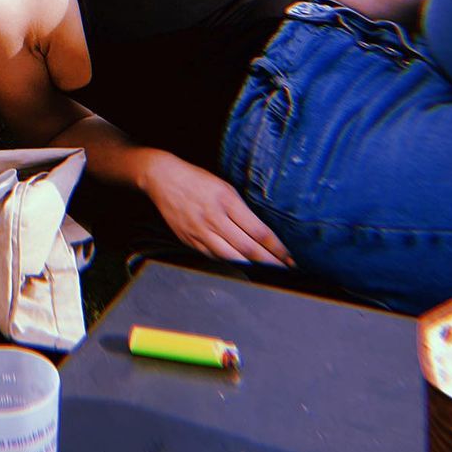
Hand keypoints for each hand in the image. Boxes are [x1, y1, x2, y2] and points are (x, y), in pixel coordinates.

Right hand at [139, 151, 293, 266]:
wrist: (162, 178)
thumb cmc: (196, 179)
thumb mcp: (223, 187)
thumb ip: (241, 210)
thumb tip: (260, 233)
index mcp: (226, 200)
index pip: (258, 231)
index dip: (276, 248)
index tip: (289, 257)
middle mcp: (214, 217)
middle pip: (248, 248)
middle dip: (270, 262)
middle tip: (286, 270)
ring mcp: (200, 231)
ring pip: (231, 257)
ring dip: (253, 268)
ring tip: (268, 274)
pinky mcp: (190, 240)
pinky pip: (213, 257)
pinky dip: (230, 264)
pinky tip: (241, 268)